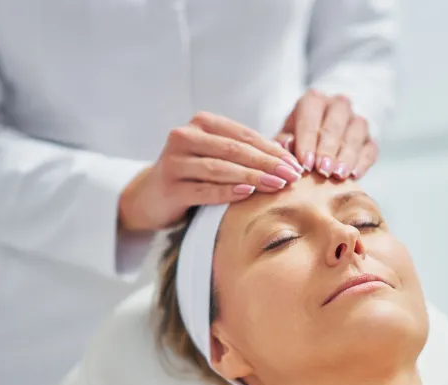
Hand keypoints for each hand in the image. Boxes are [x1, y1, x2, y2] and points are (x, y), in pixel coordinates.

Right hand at [119, 112, 303, 230]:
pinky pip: (204, 190)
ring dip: (252, 176)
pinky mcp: (170, 186)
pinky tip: (248, 193)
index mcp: (201, 124)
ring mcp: (174, 161)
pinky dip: (227, 192)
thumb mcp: (220, 156)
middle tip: (292, 176)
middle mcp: (184, 137)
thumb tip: (291, 149)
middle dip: (267, 163)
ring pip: (220, 168)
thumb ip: (249, 151)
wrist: (152, 197)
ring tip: (277, 185)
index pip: (243, 135)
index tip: (295, 164)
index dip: (271, 149)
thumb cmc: (196, 175)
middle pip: (234, 150)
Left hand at [275, 90, 377, 180]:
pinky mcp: (370, 139)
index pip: (310, 119)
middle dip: (328, 150)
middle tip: (322, 170)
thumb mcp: (287, 135)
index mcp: (314, 100)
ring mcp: (356, 121)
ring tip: (338, 175)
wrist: (323, 135)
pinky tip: (354, 175)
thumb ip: (283, 141)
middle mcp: (338, 105)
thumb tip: (287, 145)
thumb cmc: (300, 136)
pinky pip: (370, 149)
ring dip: (347, 156)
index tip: (305, 164)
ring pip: (355, 135)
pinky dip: (363, 162)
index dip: (307, 142)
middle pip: (335, 126)